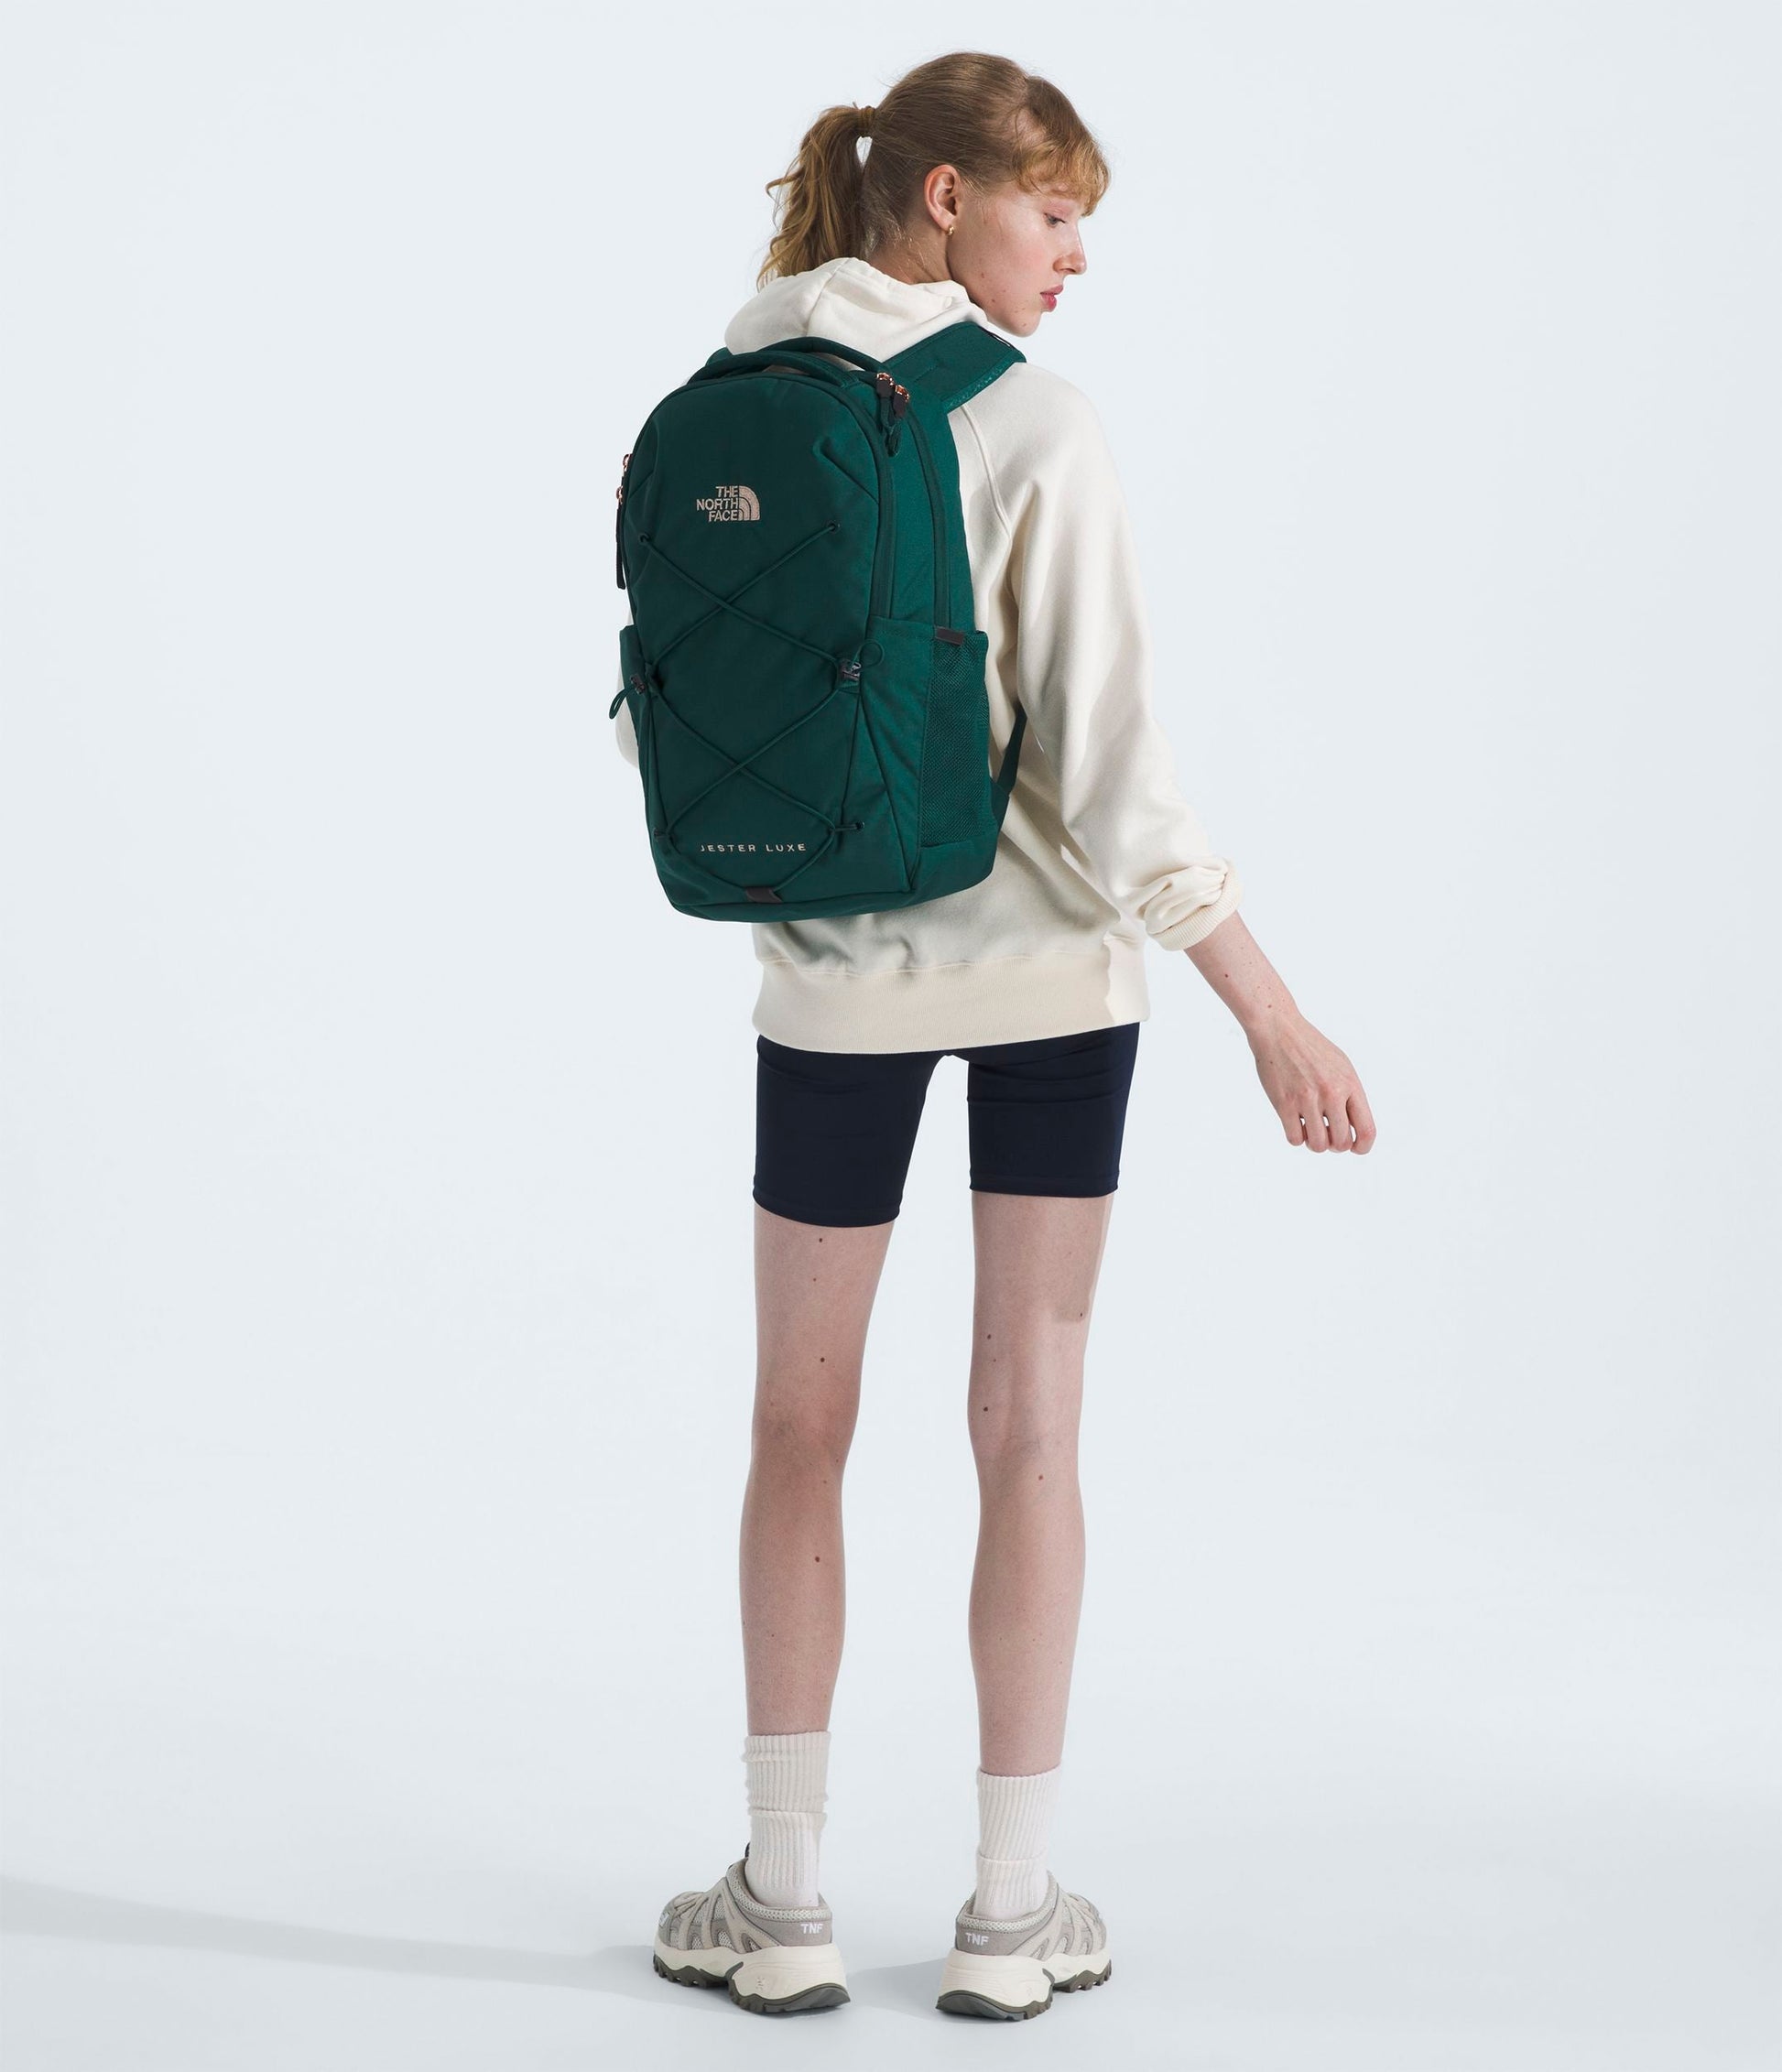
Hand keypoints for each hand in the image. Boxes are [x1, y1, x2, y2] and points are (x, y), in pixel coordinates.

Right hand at [1247, 1009, 1374, 1151]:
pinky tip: (1294, 1122)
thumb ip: (1350, 1094)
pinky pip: (1294, 1139)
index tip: (1354, 1148)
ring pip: (1317, 1145)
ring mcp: (1307, 1099)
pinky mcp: (1284, 1103)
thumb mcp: (1341, 1065)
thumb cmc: (1310, 1047)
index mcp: (1350, 1084)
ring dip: (1314, 1143)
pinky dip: (1296, 1137)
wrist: (1279, 1030)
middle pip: (1341, 1142)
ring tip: (1310, 1129)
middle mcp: (1331, 1093)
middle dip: (1334, 1145)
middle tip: (1326, 1133)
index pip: (1366, 1130)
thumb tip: (1355, 1127)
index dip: (1363, 1147)